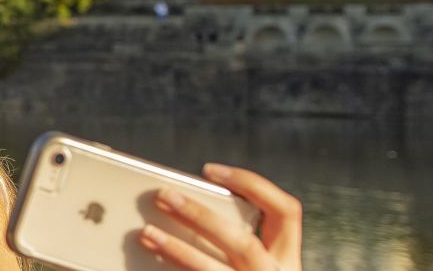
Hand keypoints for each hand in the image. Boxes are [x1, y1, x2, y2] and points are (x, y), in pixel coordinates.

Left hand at [138, 163, 301, 270]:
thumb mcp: (257, 266)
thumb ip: (233, 244)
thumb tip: (181, 210)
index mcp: (286, 261)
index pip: (285, 211)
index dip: (252, 184)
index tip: (210, 171)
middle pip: (243, 242)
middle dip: (200, 216)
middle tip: (163, 196)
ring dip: (178, 250)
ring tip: (146, 233)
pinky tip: (147, 267)